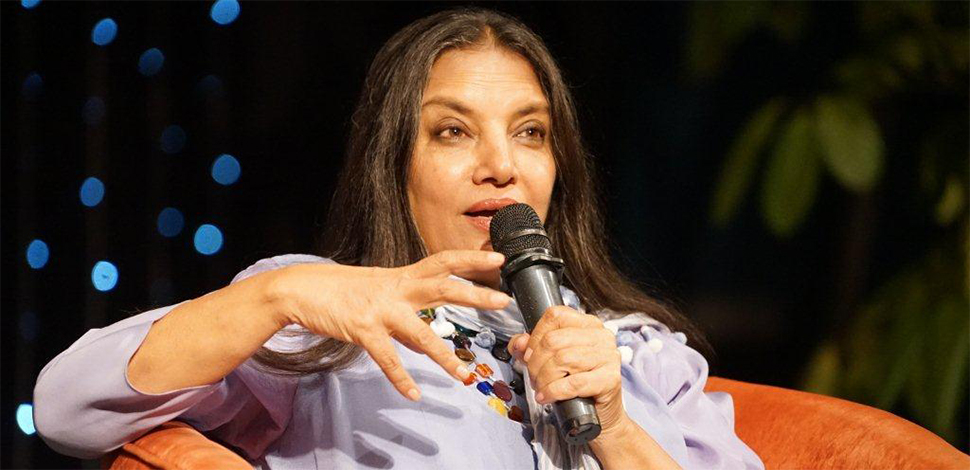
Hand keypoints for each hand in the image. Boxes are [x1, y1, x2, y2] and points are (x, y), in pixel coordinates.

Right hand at [271, 250, 510, 400]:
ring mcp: (380, 310)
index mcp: (402, 277)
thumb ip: (406, 317)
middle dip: (474, 294)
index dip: (471, 260)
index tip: (498, 259)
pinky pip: (387, 358)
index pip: (443, 262)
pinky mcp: (363, 329)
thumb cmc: (342, 291)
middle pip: (442, 288)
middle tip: (503, 300)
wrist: (301, 289)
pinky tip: (413, 394)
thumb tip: (426, 343)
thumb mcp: (379, 293)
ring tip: (464, 375)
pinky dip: (400, 378)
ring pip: (420, 333)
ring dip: (443, 356)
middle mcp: (396, 290)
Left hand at [508, 306, 626, 431]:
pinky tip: (546, 397)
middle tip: (534, 377)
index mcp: (588, 324)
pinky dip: (553, 391)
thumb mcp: (549, 361)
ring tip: (541, 388)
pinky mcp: (610, 378)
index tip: (528, 355)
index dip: (535, 336)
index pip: (555, 316)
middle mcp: (601, 336)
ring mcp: (609, 356)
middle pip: (554, 340)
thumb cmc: (576, 385)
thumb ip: (531, 348)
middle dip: (536, 362)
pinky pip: (573, 383)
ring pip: (562, 360)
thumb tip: (518, 342)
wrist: (600, 415)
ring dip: (544, 378)